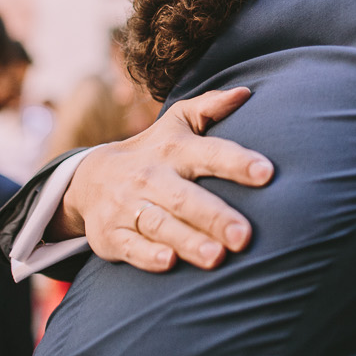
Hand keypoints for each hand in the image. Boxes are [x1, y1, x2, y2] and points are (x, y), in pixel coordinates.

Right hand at [51, 87, 272, 272]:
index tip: (266, 173)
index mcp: (174, 150)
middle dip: (215, 217)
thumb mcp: (177, 123)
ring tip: (217, 257)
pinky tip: (169, 263)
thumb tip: (245, 92)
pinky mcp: (111, 235)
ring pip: (160, 225)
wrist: (88, 179)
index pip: (210, 153)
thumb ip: (210, 107)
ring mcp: (127, 207)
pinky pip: (130, 247)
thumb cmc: (153, 151)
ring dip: (188, 241)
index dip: (237, 162)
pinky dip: (148, 255)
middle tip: (244, 236)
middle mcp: (150, 177)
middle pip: (185, 198)